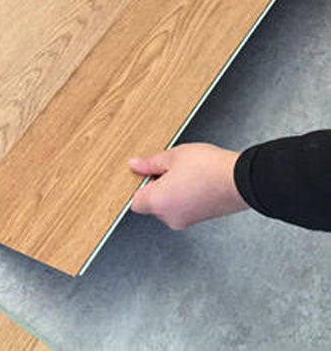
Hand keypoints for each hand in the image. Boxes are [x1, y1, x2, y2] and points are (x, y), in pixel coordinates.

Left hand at [128, 143, 247, 229]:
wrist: (241, 180)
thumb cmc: (208, 168)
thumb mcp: (172, 157)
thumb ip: (150, 163)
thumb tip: (135, 165)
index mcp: (158, 203)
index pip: (135, 202)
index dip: (139, 185)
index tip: (147, 172)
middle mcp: (170, 217)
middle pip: (151, 204)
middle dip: (155, 186)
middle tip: (168, 168)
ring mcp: (186, 220)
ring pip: (168, 206)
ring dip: (170, 191)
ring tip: (184, 172)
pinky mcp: (200, 219)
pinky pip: (182, 208)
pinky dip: (183, 196)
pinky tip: (194, 180)